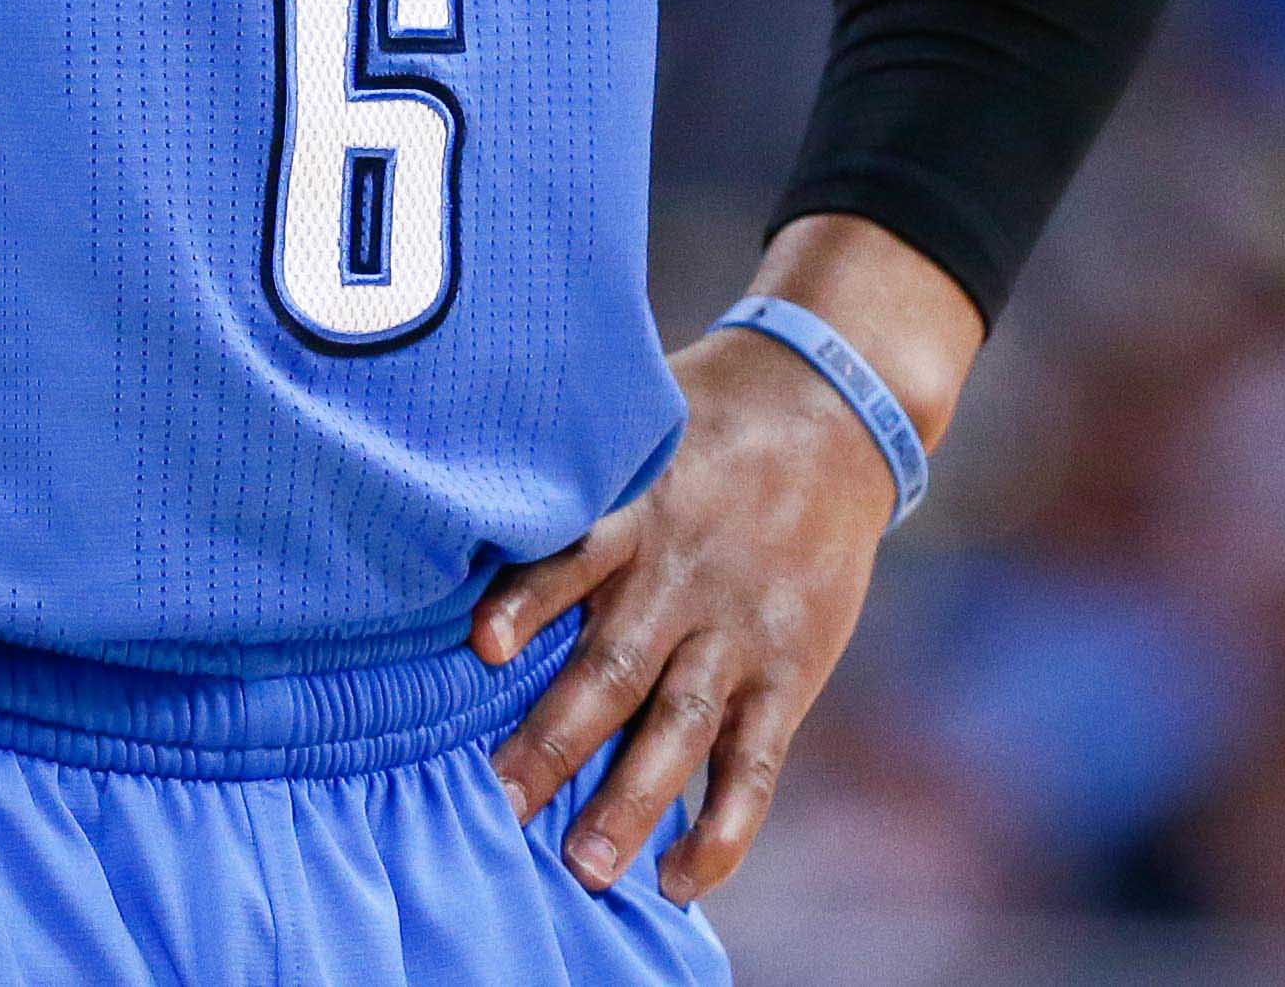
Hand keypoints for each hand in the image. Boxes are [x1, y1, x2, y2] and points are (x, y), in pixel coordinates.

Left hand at [475, 271, 946, 901]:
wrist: (835, 406)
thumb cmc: (703, 422)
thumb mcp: (630, 427)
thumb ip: (563, 480)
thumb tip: (450, 502)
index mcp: (639, 514)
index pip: (575, 559)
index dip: (528, 602)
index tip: (481, 648)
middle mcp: (685, 580)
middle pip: (613, 669)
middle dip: (554, 743)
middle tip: (497, 808)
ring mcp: (739, 631)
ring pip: (679, 727)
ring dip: (631, 800)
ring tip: (583, 867)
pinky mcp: (789, 668)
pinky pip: (755, 761)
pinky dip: (722, 824)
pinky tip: (680, 878)